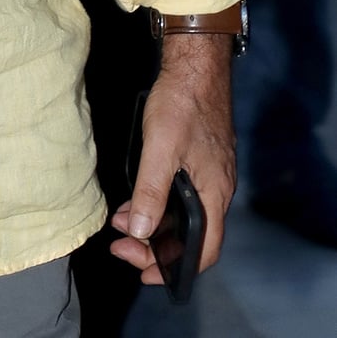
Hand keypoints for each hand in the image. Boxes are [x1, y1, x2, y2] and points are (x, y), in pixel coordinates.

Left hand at [109, 34, 233, 284]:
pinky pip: (179, 195)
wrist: (196, 64)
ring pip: (183, 215)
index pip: (204, 250)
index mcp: (214, 194)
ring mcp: (208, 174)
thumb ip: (151, 191)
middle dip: (155, 246)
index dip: (177, 268)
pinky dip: (156, 203)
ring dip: (152, 223)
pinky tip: (133, 198)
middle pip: (191, 236)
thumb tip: (139, 233)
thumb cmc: (181, 104)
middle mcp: (216, 190)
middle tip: (121, 245)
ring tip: (120, 222)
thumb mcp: (160, 148)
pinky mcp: (198, 159)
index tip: (145, 272)